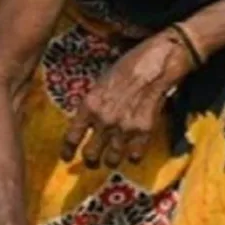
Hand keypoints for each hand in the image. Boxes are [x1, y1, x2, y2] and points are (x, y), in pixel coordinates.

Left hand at [60, 34, 197, 168]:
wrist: (156, 64)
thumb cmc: (128, 67)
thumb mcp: (101, 83)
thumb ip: (93, 105)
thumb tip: (87, 121)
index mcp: (89, 105)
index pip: (72, 137)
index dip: (68, 151)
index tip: (67, 157)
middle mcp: (103, 121)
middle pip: (91, 155)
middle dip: (91, 160)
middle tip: (93, 160)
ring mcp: (124, 128)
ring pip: (112, 161)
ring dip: (112, 160)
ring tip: (113, 158)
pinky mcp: (143, 132)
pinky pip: (134, 157)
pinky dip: (133, 156)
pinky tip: (133, 151)